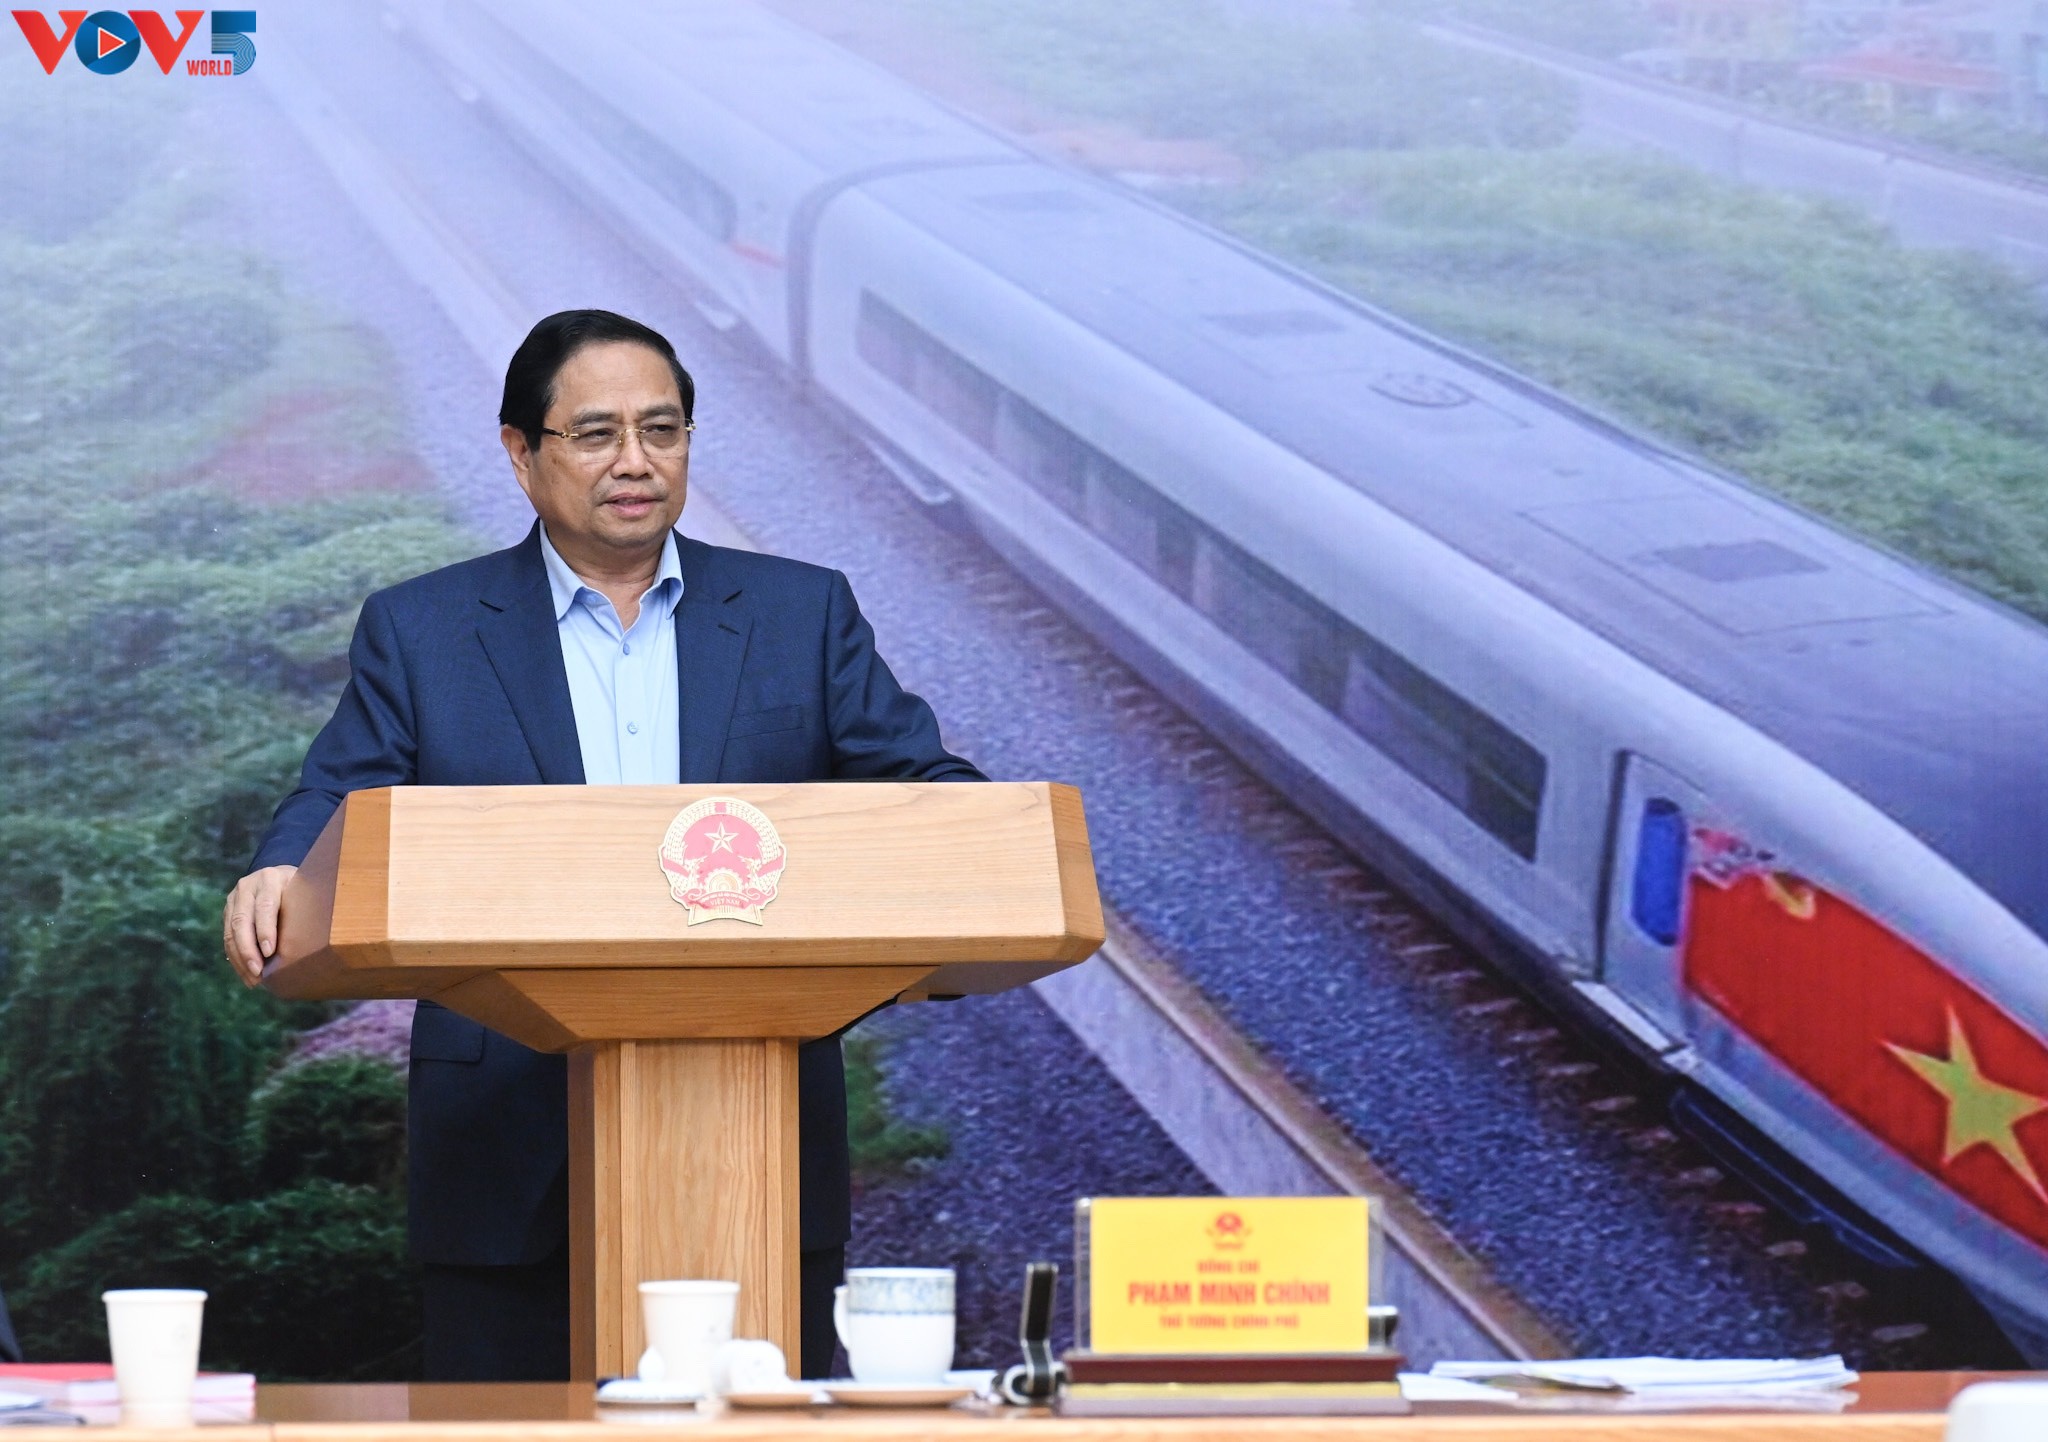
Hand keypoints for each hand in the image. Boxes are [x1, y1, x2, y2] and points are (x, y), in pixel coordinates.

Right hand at [223, 865, 296, 984]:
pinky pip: (227, 939)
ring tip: (253, 979)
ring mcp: (234, 900)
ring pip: (230, 932)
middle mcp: (247, 887)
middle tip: (258, 972)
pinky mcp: (227, 913)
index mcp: (269, 879)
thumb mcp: (303, 891)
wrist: (279, 876)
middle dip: (248, 949)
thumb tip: (314, 943)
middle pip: (242, 921)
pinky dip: (236, 959)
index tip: (270, 952)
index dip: (265, 930)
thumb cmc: (298, 888)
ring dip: (240, 959)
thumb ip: (303, 908)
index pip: (265, 906)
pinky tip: (247, 975)